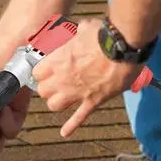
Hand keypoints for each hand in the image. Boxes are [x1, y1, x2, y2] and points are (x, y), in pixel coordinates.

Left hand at [32, 17, 141, 137]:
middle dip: (46, 88)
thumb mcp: (85, 27)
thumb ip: (79, 32)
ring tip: (62, 98)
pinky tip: (64, 133)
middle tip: (54, 83)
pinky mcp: (93, 101)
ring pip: (55, 106)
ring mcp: (77, 91)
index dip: (40, 71)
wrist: (123, 49)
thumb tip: (83, 29)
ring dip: (57, 102)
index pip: (36, 72)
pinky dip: (71, 126)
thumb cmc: (104, 36)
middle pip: (43, 91)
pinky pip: (79, 117)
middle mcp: (63, 78)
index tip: (45, 69)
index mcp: (58, 59)